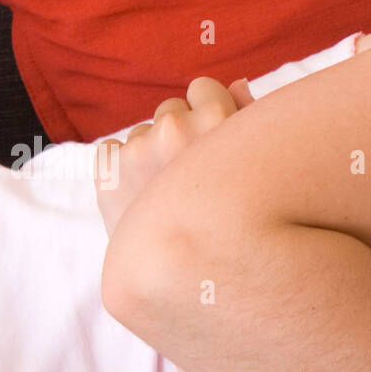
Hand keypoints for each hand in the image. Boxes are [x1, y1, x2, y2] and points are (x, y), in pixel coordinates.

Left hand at [95, 76, 254, 237]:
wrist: (193, 286)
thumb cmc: (243, 229)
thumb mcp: (262, 173)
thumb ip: (254, 122)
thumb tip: (236, 85)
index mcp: (219, 123)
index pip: (204, 87)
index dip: (212, 114)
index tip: (217, 143)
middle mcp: (176, 131)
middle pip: (172, 108)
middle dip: (182, 134)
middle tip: (196, 179)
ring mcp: (138, 152)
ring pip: (143, 132)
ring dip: (154, 155)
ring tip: (173, 198)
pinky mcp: (107, 172)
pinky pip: (111, 150)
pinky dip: (122, 170)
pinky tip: (143, 199)